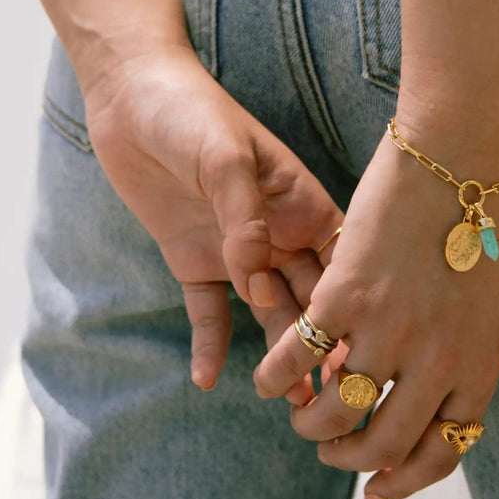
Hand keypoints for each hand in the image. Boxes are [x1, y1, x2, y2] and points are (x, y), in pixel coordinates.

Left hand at [79, 38, 344, 390]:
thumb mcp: (227, 155)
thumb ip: (246, 219)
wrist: (132, 96)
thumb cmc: (193, 111)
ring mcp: (238, 250)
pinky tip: (206, 379)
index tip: (366, 348)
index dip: (355, 303)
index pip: (341, 261)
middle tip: (334, 395)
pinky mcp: (195, 260)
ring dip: (278, 355)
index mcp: (302, 203)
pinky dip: (209, 343)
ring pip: (268, 312)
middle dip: (323, 343)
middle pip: (311, 297)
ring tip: (288, 402)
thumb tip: (256, 281)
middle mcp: (279, 233)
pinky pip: (208, 310)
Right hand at [253, 121, 498, 498]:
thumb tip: (428, 405)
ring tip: (299, 416)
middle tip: (328, 452)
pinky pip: (295, 358)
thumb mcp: (489, 309)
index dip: (404, 481)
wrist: (459, 159)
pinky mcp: (345, 297)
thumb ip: (462, 361)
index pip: (441, 453)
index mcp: (478, 369)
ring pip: (334, 412)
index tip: (376, 489)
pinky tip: (266, 378)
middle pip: (381, 445)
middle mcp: (436, 364)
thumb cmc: (478, 226)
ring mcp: (389, 332)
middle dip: (348, 460)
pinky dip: (273, 377)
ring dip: (309, 425)